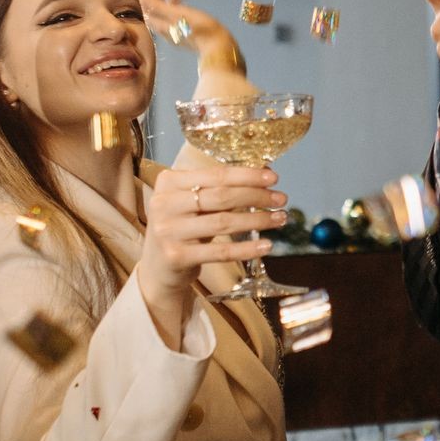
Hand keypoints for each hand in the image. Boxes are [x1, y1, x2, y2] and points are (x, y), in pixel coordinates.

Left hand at [139, 0, 239, 71]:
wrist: (218, 46)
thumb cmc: (199, 28)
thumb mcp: (178, 14)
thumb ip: (159, 6)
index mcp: (160, 26)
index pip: (145, 9)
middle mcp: (165, 30)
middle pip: (154, 11)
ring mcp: (175, 32)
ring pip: (165, 13)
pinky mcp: (185, 32)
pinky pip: (175, 17)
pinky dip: (177, 6)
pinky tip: (185, 0)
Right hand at [140, 166, 284, 299]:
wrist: (158, 268)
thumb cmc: (183, 228)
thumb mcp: (193, 204)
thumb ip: (219, 189)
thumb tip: (264, 172)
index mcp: (168, 182)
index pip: (216, 175)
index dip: (247, 175)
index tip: (273, 177)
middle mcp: (164, 203)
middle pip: (222, 196)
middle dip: (257, 196)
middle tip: (281, 199)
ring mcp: (168, 231)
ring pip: (223, 222)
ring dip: (257, 220)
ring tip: (280, 218)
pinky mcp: (176, 256)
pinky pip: (220, 251)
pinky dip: (246, 248)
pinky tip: (266, 245)